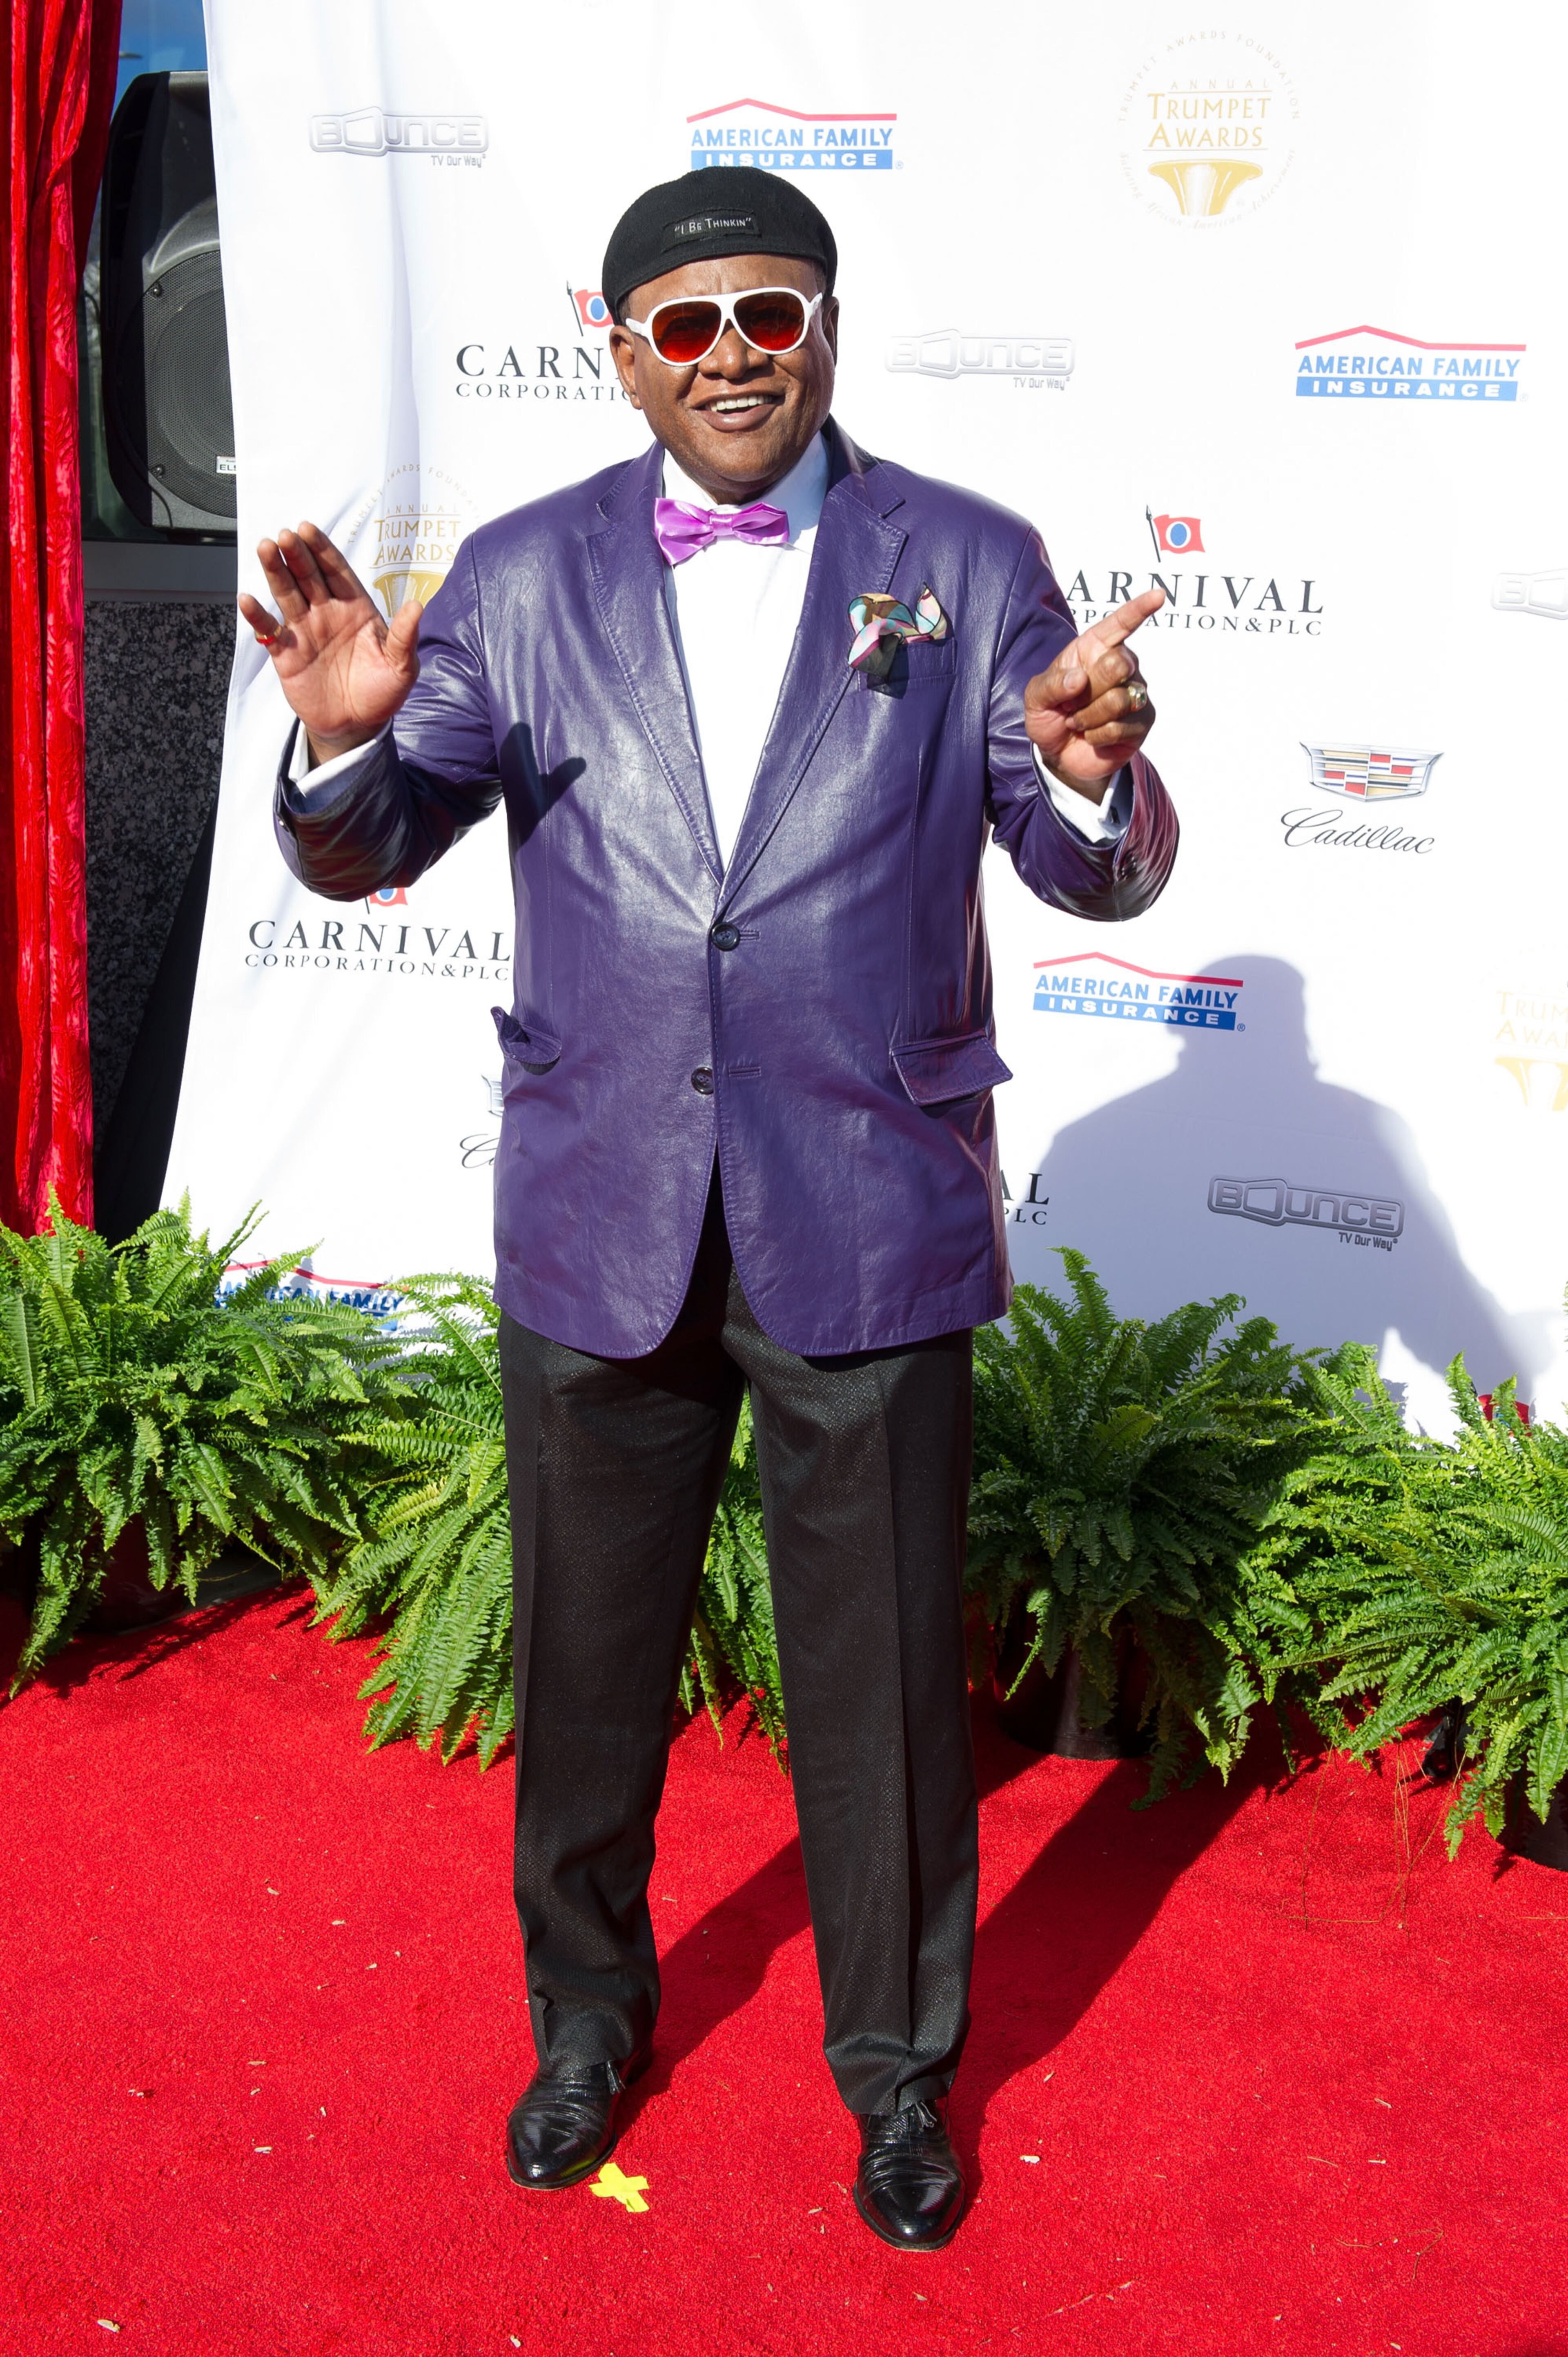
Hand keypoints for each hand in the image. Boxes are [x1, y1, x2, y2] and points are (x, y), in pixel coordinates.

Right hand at [238, 522, 421, 761]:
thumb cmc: (382, 693)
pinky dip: (257, 616)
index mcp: (355, 609)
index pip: (337, 571)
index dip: (323, 550)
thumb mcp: (401, 667)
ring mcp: (305, 630)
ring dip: (275, 571)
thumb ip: (404, 636)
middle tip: (286, 535)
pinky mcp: (287, 653)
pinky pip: (269, 631)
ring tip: (265, 548)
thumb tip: (417, 606)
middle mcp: (327, 613)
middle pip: (308, 576)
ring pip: (287, 594)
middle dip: (297, 554)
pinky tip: (247, 599)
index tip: (308, 529)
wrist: (357, 726)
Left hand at [1024, 588, 1163, 796]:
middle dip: (1089, 690)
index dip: (1138, 609)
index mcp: (1095, 648)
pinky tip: (1091, 736)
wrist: (1059, 753)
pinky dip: (1097, 735)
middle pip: (1119, 664)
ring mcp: (1136, 692)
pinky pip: (1121, 726)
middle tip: (1072, 704)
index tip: (1158, 595)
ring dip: (1088, 717)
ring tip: (1078, 721)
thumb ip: (1051, 685)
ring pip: (1119, 700)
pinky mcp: (1143, 720)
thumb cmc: (1050, 714)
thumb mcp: (1035, 698)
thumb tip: (1079, 679)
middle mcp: (1122, 665)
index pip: (1120, 624)